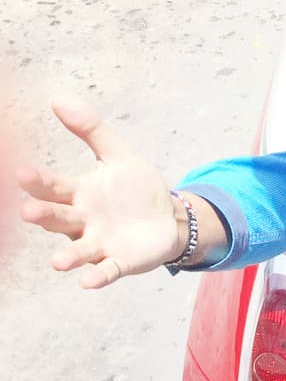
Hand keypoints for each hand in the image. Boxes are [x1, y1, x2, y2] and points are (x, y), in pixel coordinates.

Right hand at [17, 98, 182, 288]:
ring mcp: (99, 243)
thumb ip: (91, 130)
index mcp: (79, 193)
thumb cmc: (135, 188)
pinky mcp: (120, 261)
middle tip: (27, 211)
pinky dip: (98, 276)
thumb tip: (59, 98)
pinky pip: (106, 270)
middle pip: (59, 218)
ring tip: (57, 262)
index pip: (54, 187)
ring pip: (77, 250)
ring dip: (67, 257)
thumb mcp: (118, 155)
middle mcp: (82, 220)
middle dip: (43, 215)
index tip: (21, 172)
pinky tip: (88, 281)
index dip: (39, 182)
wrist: (168, 217)